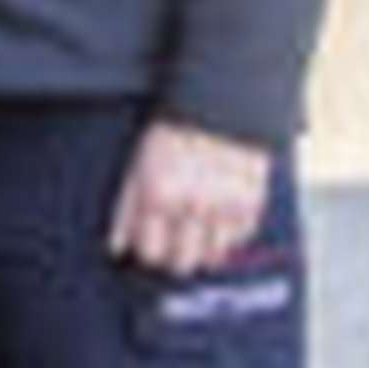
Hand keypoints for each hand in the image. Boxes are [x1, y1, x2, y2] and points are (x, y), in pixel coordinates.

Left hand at [108, 119, 271, 277]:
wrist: (221, 104)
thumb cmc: (170, 132)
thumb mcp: (137, 164)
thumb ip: (126, 209)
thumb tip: (117, 248)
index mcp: (158, 195)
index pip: (149, 253)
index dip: (146, 252)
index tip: (146, 245)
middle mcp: (192, 206)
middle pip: (180, 263)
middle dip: (171, 256)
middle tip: (170, 242)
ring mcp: (225, 209)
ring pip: (210, 257)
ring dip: (201, 246)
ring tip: (194, 224)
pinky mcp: (252, 206)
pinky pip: (237, 239)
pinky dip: (226, 233)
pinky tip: (217, 212)